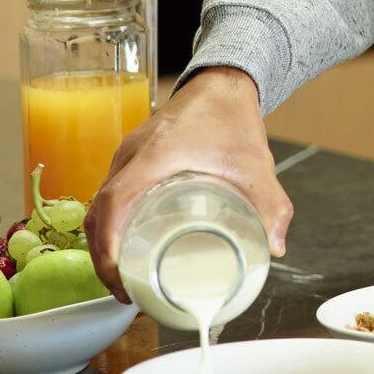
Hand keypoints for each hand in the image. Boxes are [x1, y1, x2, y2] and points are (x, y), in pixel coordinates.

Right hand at [85, 67, 291, 301]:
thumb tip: (275, 247)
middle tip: (124, 290)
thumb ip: (270, 203)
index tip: (118, 277)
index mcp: (153, 156)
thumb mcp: (256, 164)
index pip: (113, 202)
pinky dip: (110, 223)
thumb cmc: (233, 118)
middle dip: (103, 256)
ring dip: (103, 242)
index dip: (107, 244)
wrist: (222, 82)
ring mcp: (126, 156)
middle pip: (98, 211)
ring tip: (123, 277)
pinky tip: (126, 245)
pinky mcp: (131, 158)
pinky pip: (109, 194)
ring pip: (99, 204)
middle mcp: (130, 156)